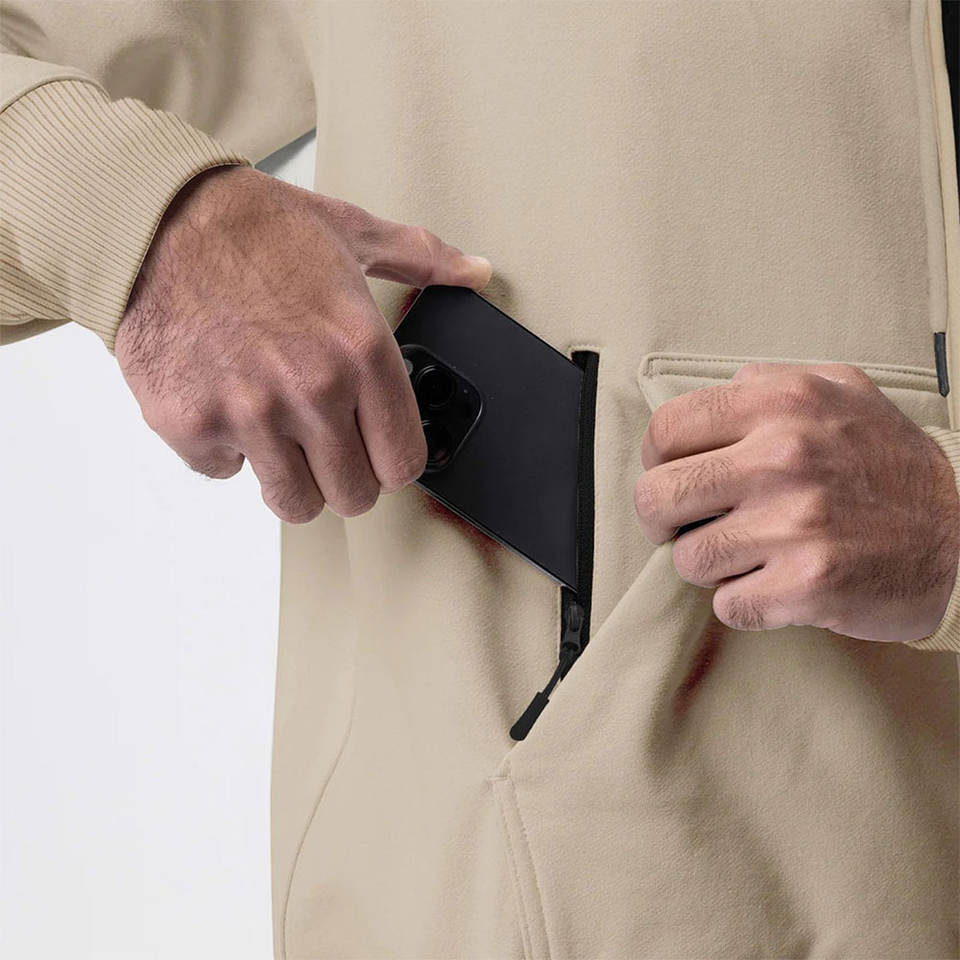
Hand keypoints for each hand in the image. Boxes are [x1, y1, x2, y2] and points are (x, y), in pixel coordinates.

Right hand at [115, 165, 490, 521]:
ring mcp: (250, 414)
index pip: (402, 464)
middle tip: (325, 447)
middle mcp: (312, 390)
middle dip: (344, 478)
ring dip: (289, 476)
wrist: (153, 218)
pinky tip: (223, 403)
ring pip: (293, 502)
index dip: (391, 462)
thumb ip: (421, 258)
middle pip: (353, 496)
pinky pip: (223, 471)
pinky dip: (223, 449)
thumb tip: (475, 271)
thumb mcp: (350, 232)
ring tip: (279, 435)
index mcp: (361, 352)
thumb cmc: (253, 227)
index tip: (376, 452)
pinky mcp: (191, 426)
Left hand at [633, 362, 959, 641]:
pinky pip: (728, 605)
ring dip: (709, 565)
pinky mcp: (808, 585)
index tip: (671, 476)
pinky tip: (773, 584)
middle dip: (662, 520)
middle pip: (657, 498)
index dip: (656, 462)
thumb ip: (774, 382)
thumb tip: (723, 389)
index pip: (665, 431)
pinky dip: (744, 602)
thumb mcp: (844, 392)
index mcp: (779, 403)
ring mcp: (794, 524)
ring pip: (688, 559)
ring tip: (747, 555)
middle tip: (687, 526)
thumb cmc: (893, 465)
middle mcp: (782, 457)